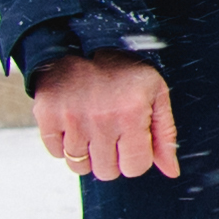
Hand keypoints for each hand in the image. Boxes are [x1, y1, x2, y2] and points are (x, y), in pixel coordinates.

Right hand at [34, 53, 177, 179]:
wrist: (80, 46)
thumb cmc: (123, 74)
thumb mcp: (156, 95)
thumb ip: (165, 135)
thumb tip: (171, 172)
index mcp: (132, 114)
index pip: (135, 167)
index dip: (135, 158)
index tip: (131, 142)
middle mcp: (101, 119)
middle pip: (107, 172)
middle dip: (112, 159)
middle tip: (111, 135)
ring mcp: (71, 119)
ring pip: (79, 167)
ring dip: (87, 155)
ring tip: (92, 130)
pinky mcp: (47, 116)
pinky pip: (56, 153)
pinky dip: (64, 146)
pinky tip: (74, 126)